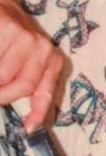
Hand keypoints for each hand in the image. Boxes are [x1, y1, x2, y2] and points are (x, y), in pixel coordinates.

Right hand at [0, 0, 63, 131]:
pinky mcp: (7, 27)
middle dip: (1, 95)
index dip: (38, 112)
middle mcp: (43, 48)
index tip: (29, 129)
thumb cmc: (10, 37)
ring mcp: (24, 37)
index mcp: (51, 60)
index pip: (45, 91)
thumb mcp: (27, 60)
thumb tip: (28, 123)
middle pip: (20, 86)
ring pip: (2, 75)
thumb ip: (29, 85)